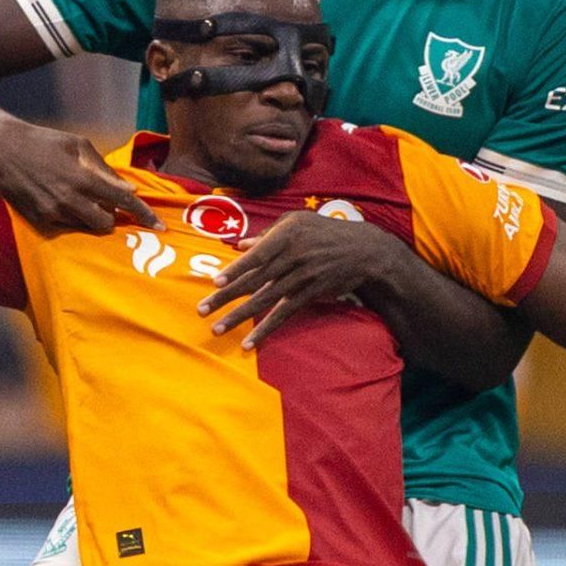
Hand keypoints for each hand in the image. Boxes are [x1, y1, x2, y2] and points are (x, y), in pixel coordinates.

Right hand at [0, 113, 157, 232]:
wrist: (1, 149)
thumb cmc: (44, 142)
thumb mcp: (78, 145)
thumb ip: (103, 168)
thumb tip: (125, 188)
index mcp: (84, 178)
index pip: (123, 202)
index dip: (143, 215)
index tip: (159, 226)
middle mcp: (71, 200)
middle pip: (106, 224)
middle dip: (110, 215)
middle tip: (103, 201)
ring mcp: (54, 213)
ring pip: (86, 226)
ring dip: (90, 216)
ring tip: (77, 196)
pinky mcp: (40, 220)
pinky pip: (67, 225)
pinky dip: (71, 216)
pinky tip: (59, 198)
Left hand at [198, 212, 403, 347]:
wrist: (362, 250)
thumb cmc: (323, 232)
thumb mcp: (297, 223)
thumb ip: (267, 235)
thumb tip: (239, 246)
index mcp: (286, 235)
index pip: (256, 255)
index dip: (236, 270)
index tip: (216, 282)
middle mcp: (293, 257)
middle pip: (254, 280)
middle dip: (226, 296)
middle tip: (202, 309)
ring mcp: (302, 278)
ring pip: (265, 300)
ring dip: (239, 317)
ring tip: (217, 328)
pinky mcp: (309, 295)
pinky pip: (283, 315)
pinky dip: (265, 330)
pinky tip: (249, 342)